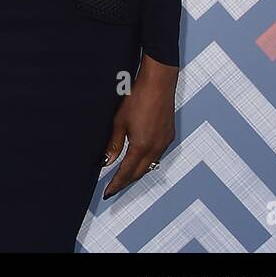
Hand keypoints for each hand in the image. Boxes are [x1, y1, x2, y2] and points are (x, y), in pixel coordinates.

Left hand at [101, 54, 177, 197]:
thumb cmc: (137, 99)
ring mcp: (164, 143)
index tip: (108, 192)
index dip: (117, 183)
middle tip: (114, 187)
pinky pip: (157, 155)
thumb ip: (114, 143)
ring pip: (150, 165)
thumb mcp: (119, 121)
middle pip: (140, 172)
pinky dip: (146, 161)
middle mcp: (156, 148)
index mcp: (142, 147)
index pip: (127, 172)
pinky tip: (139, 159)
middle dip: (126, 181)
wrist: (159, 84)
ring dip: (137, 172)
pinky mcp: (168, 136)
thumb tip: (106, 162)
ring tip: (123, 176)